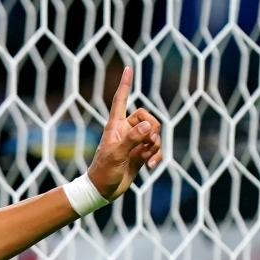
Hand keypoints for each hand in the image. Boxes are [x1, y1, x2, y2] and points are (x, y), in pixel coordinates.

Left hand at [86, 67, 163, 200]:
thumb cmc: (103, 171)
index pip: (120, 100)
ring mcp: (134, 143)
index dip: (125, 85)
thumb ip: (132, 139)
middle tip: (148, 144)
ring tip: (146, 159)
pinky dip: (157, 156)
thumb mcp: (116, 154)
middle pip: (148, 118)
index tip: (128, 68)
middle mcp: (126, 131)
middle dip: (153, 130)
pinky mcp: (140, 154)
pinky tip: (151, 167)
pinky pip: (156, 149)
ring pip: (155, 134)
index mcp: (115, 126)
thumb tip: (148, 125)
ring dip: (155, 146)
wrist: (102, 190)